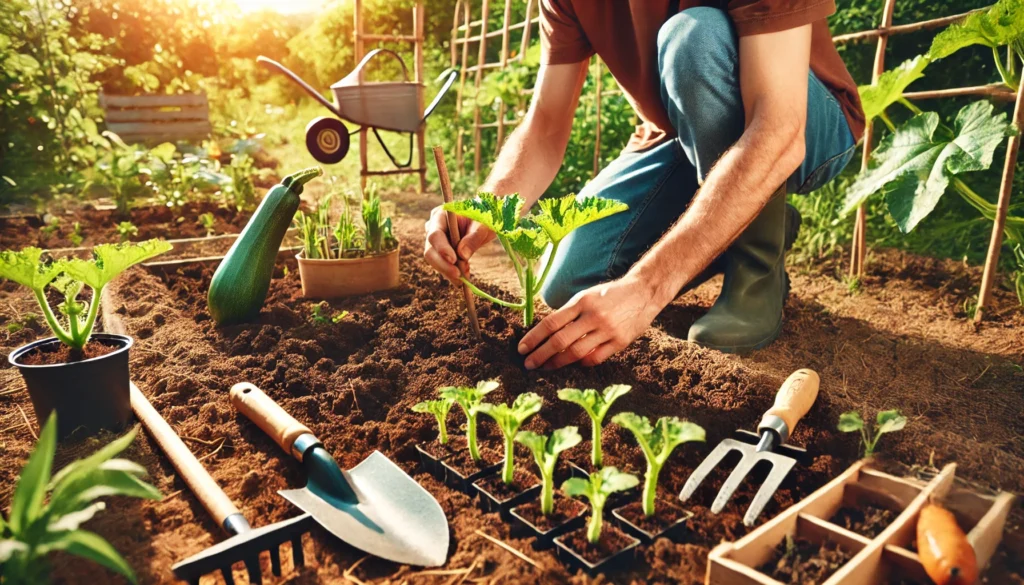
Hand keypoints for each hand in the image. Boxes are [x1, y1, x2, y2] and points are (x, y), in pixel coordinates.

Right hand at [423, 205, 494, 284]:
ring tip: (464, 278)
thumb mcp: (482, 226)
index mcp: (440, 216)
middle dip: (443, 265)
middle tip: (458, 276)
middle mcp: (433, 229)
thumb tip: (462, 255)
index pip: (435, 235)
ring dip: (448, 272)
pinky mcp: (440, 253)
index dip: (442, 249)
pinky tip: (464, 277)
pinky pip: (442, 266)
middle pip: (430, 251)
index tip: (453, 260)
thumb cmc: (482, 218)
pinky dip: (452, 273)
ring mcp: (435, 242)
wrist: (481, 223)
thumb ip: (473, 238)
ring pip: (435, 261)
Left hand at [518, 275, 663, 369]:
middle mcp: (593, 316)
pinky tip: (572, 364)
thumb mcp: (587, 295)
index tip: (522, 348)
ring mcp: (607, 330)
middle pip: (560, 341)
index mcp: (582, 302)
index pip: (551, 323)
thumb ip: (569, 312)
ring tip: (546, 367)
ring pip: (576, 353)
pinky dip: (581, 363)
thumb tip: (546, 332)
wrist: (644, 291)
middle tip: (528, 364)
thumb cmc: (610, 294)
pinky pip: (595, 358)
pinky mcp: (620, 342)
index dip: (534, 337)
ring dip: (557, 362)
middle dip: (541, 355)